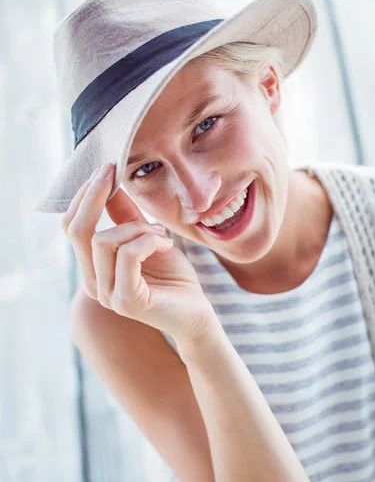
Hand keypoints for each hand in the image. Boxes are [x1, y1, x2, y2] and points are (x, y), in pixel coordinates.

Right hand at [61, 163, 216, 342]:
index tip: (106, 169)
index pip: (72, 227)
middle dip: (94, 196)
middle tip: (112, 173)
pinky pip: (128, 255)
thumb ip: (125, 216)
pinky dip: (148, 241)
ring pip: (105, 240)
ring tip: (160, 235)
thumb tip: (109, 182)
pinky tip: (166, 246)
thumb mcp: (147, 238)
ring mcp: (107, 294)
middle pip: (78, 231)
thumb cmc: (172, 277)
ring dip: (138, 227)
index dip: (84, 196)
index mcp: (94, 268)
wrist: (196, 312)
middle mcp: (93, 283)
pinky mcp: (126, 301)